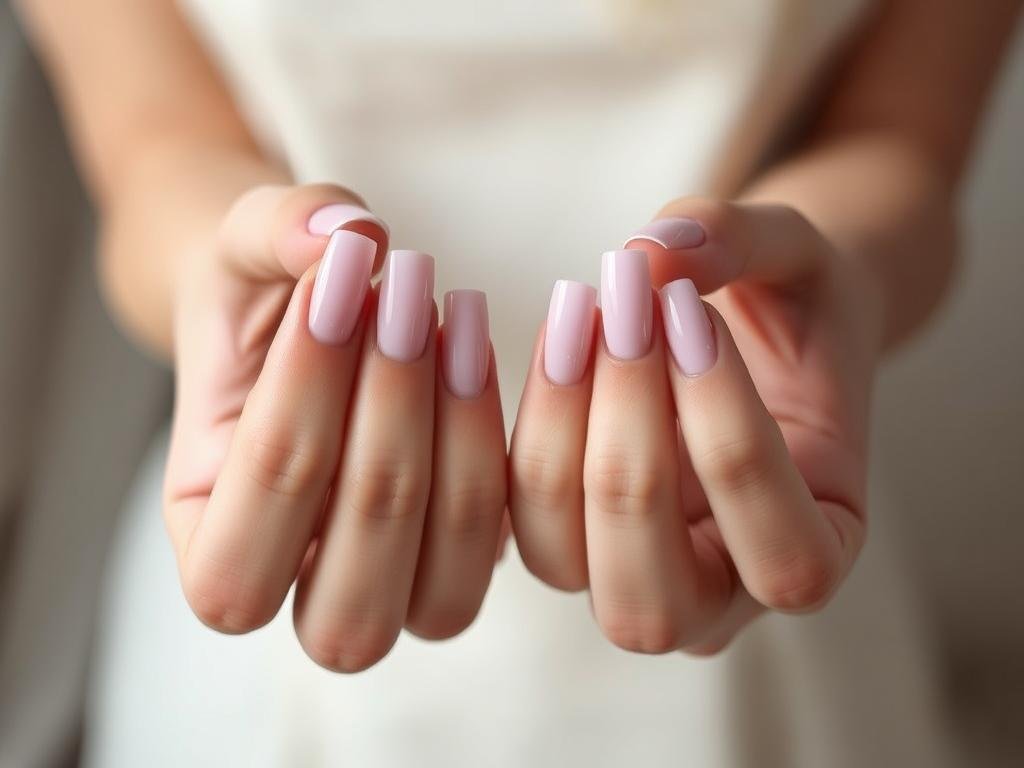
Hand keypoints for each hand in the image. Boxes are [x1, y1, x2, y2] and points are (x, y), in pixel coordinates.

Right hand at [164, 184, 506, 671]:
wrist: (300, 298)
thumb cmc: (256, 289)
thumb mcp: (241, 245)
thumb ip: (276, 231)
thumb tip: (345, 235)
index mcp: (205, 539)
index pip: (239, 553)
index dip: (294, 418)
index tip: (332, 285)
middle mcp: (296, 587)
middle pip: (349, 609)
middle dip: (384, 439)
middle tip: (404, 296)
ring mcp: (391, 583)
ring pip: (442, 600)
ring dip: (458, 454)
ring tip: (454, 317)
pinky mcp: (462, 547)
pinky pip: (504, 541)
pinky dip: (505, 446)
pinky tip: (479, 342)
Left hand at [509, 198, 881, 653]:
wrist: (755, 315)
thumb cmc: (794, 302)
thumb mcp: (799, 257)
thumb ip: (745, 243)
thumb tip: (649, 253)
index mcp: (818, 550)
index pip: (784, 559)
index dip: (730, 440)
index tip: (695, 315)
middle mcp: (720, 592)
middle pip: (651, 603)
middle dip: (628, 455)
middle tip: (626, 315)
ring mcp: (629, 568)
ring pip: (561, 561)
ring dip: (559, 432)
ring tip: (582, 308)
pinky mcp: (560, 526)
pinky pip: (510, 509)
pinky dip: (512, 421)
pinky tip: (553, 327)